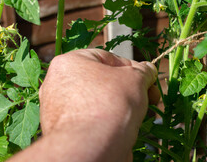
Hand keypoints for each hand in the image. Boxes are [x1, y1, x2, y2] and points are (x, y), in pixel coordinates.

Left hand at [8, 49, 158, 161]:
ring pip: (99, 101)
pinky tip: (126, 127)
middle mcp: (59, 84)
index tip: (147, 78)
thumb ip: (143, 71)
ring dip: (123, 105)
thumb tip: (148, 71)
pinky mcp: (66, 131)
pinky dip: (110, 122)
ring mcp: (59, 109)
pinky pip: (93, 120)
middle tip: (148, 96)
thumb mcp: (136, 78)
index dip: (133, 67)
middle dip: (130, 89)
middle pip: (103, 81)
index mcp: (70, 62)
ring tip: (140, 113)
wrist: (91, 149)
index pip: (108, 58)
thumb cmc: (109, 106)